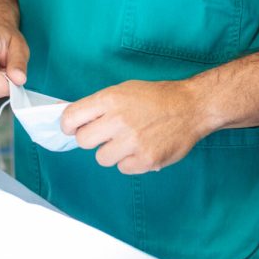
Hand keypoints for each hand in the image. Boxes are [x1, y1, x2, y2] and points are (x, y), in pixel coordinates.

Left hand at [60, 79, 205, 174]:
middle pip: (83, 141)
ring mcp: (132, 142)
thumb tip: (71, 118)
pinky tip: (142, 148)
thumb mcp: (124, 90)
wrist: (190, 107)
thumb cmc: (156, 97)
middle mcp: (118, 120)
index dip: (68, 125)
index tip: (72, 128)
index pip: (71, 117)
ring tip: (129, 140)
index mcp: (111, 99)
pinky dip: (130, 161)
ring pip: (102, 158)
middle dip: (92, 139)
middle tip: (106, 134)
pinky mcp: (145, 160)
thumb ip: (99, 105)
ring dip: (112, 151)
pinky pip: (122, 168)